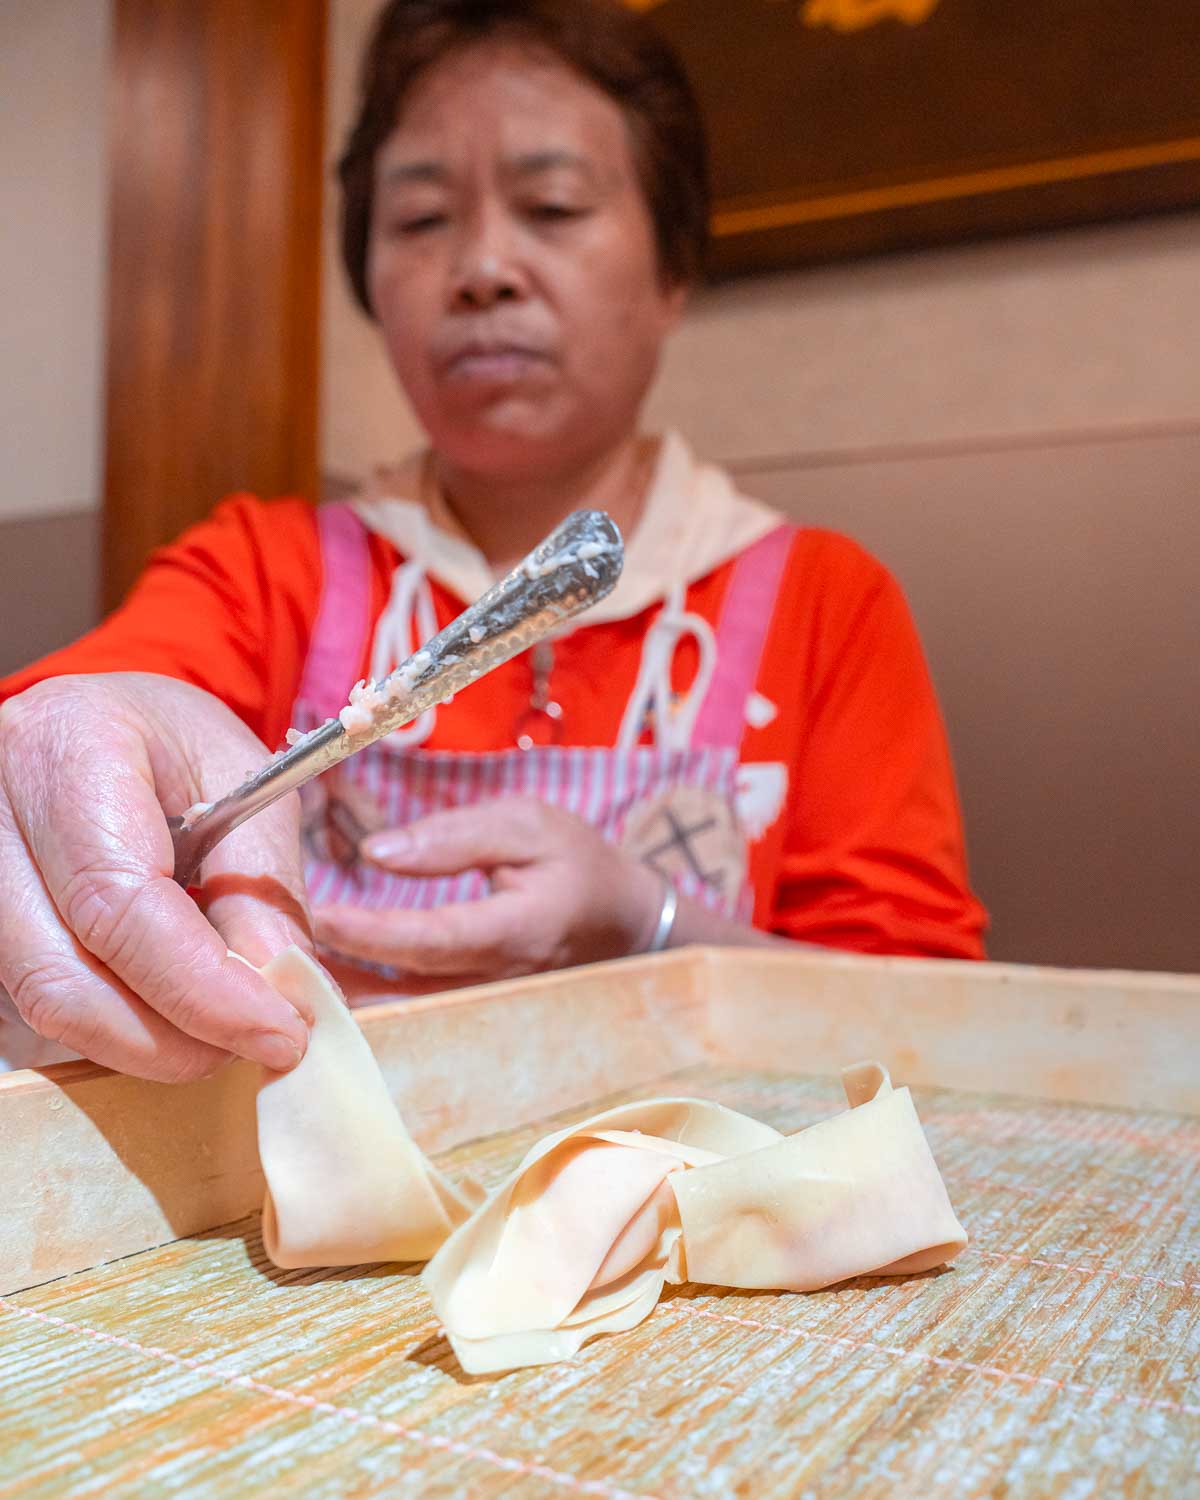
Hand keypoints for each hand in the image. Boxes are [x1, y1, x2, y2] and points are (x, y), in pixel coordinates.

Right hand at [0, 673, 313, 1080]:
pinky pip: (23, 1013)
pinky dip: (105, 1034)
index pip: (118, 901)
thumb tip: (279, 992)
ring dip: (140, 1045)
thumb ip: (263, 888)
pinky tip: (163, 1017)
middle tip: (255, 1047)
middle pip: (60, 975)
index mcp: (67, 749)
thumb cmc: (176, 749)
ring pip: (38, 1007)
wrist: (102, 728)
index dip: (202, 988)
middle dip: (168, 1038)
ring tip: (218, 1033)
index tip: (280, 1032)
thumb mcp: (246, 785)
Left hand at [313, 798, 663, 986]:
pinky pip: (411, 1021)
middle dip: (339, 981)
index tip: (318, 915)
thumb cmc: (574, 863)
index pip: (433, 939)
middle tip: (275, 959)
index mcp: (516, 930)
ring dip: (344, 1002)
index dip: (372, 932)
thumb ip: (453, 837)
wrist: (623, 923)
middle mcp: (496, 985)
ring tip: (284, 976)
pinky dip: (364, 1007)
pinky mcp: (472, 1020)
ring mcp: (484, 1012)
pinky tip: (321, 989)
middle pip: (405, 996)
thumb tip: (375, 854)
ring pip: (403, 1019)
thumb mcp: (527, 825)